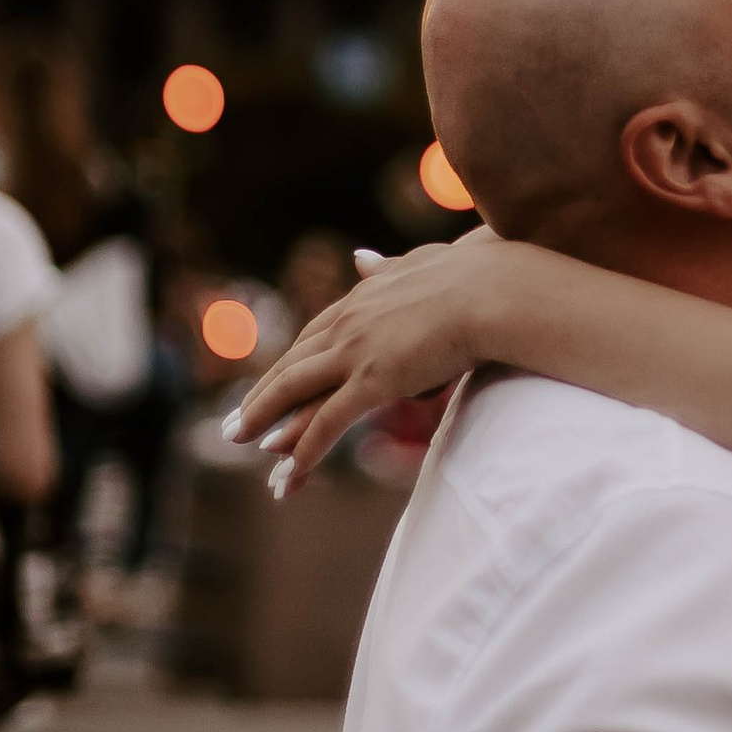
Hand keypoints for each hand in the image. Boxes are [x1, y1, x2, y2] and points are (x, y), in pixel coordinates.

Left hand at [232, 233, 497, 488]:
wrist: (496, 289)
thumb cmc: (474, 274)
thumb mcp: (419, 264)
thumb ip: (386, 268)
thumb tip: (360, 257)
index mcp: (360, 299)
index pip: (312, 338)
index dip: (287, 366)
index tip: (267, 386)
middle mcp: (348, 325)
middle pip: (291, 366)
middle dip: (260, 398)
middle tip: (234, 425)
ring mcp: (357, 352)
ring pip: (295, 393)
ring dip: (264, 421)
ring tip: (239, 443)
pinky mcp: (375, 380)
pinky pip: (329, 421)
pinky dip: (304, 449)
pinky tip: (288, 473)